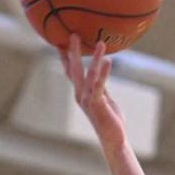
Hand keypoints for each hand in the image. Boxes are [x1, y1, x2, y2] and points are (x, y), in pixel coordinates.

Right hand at [60, 35, 126, 151]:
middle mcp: (80, 95)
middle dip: (73, 52)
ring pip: (89, 74)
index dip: (65, 57)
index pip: (71, 72)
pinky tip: (108, 60)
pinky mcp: (97, 104)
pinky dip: (103, 72)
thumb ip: (100, 86)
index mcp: (81, 93)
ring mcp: (87, 99)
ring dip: (95, 58)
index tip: (61, 42)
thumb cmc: (110, 121)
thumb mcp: (104, 99)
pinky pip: (99, 85)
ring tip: (100, 42)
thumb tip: (101, 72)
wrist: (113, 140)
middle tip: (73, 34)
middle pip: (74, 69)